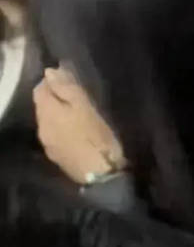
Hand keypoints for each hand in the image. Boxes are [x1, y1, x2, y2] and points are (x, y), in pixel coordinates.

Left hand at [33, 68, 125, 185]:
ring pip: (48, 121)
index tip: (71, 82)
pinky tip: (77, 133)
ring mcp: (47, 143)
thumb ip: (66, 88)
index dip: (53, 82)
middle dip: (56, 99)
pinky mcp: (55, 156)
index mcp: (47, 111)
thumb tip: (50, 72)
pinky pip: (54, 135)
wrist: (100, 174)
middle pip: (43, 106)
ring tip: (79, 116)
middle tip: (78, 98)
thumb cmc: (97, 137)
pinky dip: (62, 130)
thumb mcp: (85, 106)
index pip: (40, 89)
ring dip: (59, 116)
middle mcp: (41, 126)